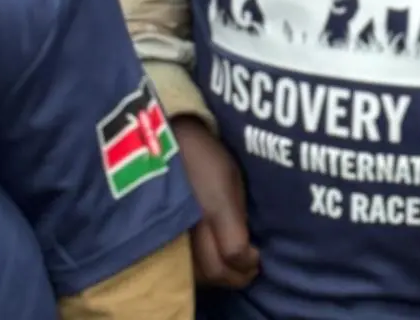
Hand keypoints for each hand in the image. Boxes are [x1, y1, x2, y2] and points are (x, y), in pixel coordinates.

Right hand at [171, 116, 259, 289]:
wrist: (167, 142)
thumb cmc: (208, 153)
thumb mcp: (233, 176)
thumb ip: (239, 211)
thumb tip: (250, 241)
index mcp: (215, 206)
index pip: (234, 252)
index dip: (249, 262)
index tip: (258, 257)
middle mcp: (193, 225)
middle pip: (215, 270)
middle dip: (236, 276)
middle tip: (249, 269)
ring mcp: (174, 232)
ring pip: (197, 273)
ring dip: (218, 276)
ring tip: (233, 267)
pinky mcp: (162, 234)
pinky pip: (183, 264)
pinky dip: (200, 270)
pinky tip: (212, 261)